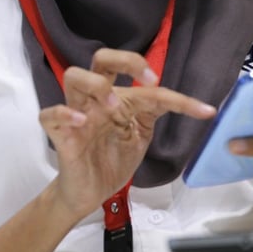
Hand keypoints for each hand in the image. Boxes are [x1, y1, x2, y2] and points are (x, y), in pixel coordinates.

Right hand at [38, 48, 215, 218]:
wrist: (89, 193)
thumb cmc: (112, 159)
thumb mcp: (140, 134)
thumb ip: (153, 114)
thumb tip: (185, 101)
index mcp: (116, 97)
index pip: (143, 82)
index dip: (176, 95)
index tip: (203, 111)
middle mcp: (96, 99)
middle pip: (100, 58)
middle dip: (125, 60)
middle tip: (147, 81)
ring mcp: (77, 115)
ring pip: (72, 76)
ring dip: (96, 85)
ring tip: (113, 106)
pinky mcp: (61, 136)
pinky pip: (50, 115)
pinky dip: (64, 113)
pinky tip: (81, 122)